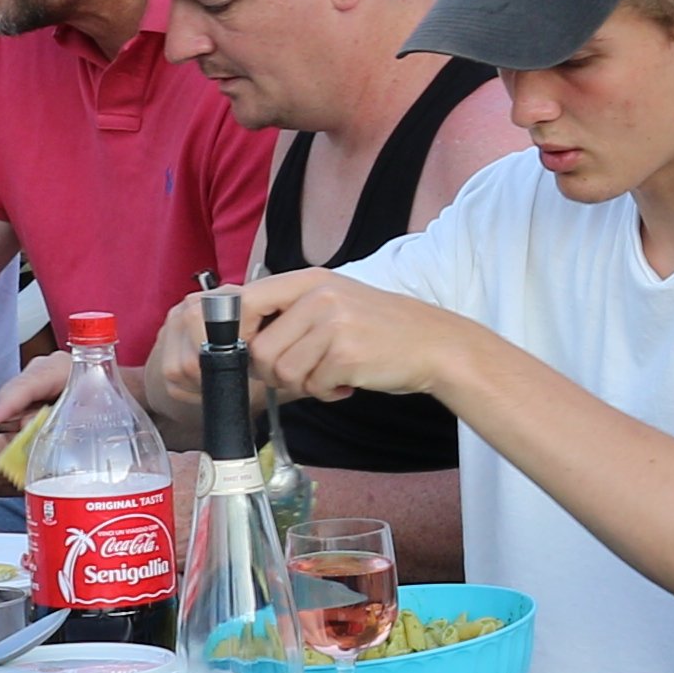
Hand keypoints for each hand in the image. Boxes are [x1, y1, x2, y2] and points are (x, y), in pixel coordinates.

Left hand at [241, 267, 470, 405]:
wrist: (435, 345)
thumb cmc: (382, 329)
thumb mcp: (335, 302)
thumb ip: (292, 311)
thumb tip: (238, 337)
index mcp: (311, 280)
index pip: (247, 301)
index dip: (237, 333)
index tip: (250, 350)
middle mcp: (320, 296)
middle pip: (260, 349)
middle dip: (274, 372)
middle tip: (303, 372)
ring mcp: (334, 324)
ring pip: (283, 372)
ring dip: (303, 384)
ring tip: (329, 374)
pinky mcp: (346, 355)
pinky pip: (312, 386)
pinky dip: (326, 392)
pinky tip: (347, 381)